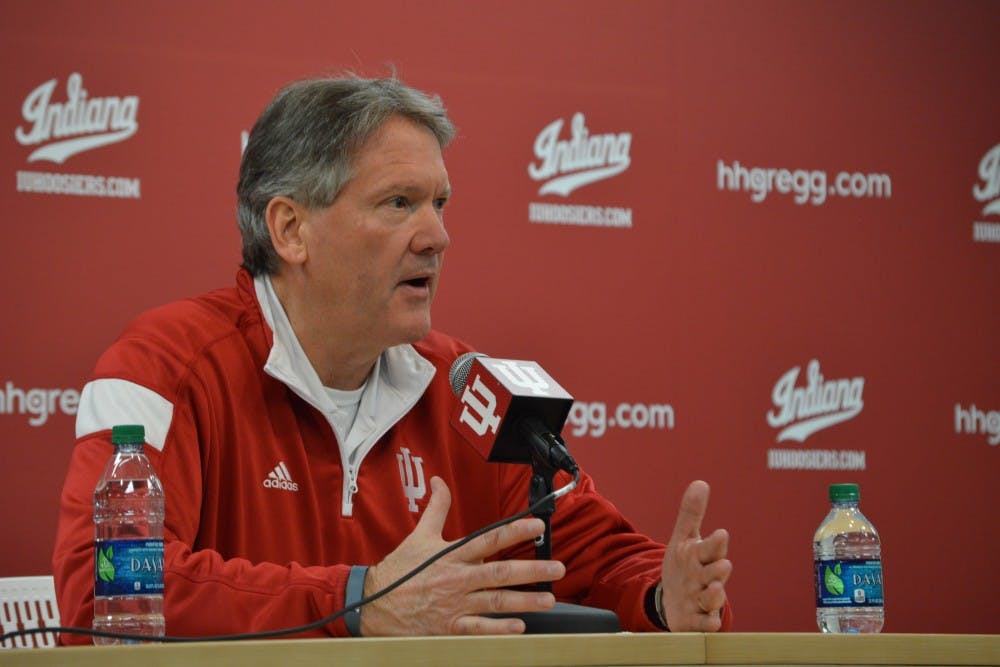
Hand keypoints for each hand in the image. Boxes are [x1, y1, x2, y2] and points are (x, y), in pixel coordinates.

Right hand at [359, 476, 565, 635]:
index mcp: (453, 554)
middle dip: (532, 570)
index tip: (537, 526)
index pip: (490, 539)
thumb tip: (439, 480)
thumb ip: (436, 507)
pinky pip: (478, 628)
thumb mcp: (419, 535)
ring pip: (495, 601)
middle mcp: (458, 578)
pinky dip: (498, 629)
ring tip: (548, 600)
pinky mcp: (449, 626)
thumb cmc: (398, 570)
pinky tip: (519, 628)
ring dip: (524, 601)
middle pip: (500, 571)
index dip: (515, 531)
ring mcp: (455, 603)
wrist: (372, 603)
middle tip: (558, 569)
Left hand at [660, 480, 731, 631]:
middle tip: (721, 565)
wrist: (673, 599)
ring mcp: (702, 600)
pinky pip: (703, 623)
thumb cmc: (684, 566)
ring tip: (712, 590)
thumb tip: (700, 483)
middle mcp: (705, 578)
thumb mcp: (683, 539)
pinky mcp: (696, 621)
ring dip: (713, 594)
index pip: (711, 548)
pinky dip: (706, 623)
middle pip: (716, 573)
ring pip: (712, 598)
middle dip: (718, 569)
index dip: (715, 543)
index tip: (721, 534)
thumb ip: (691, 514)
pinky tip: (709, 623)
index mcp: (702, 556)